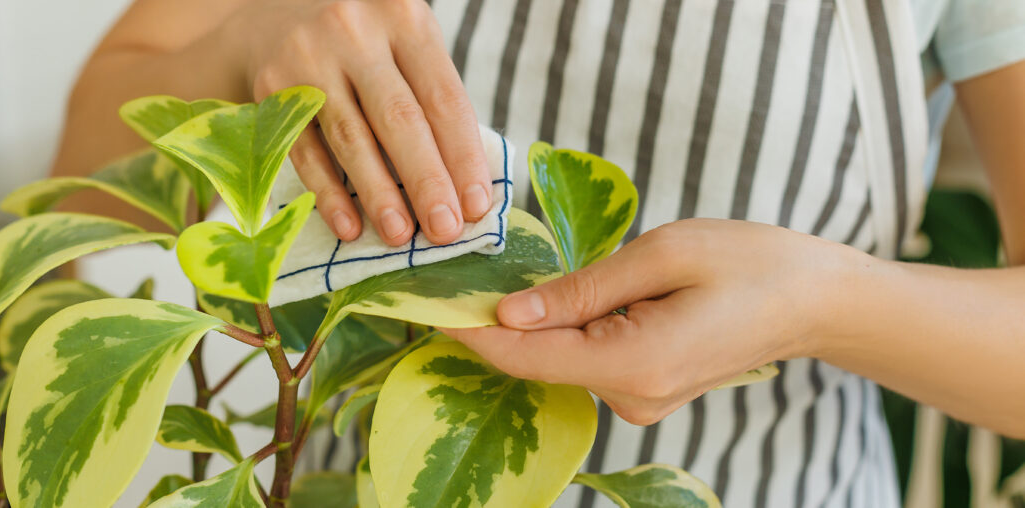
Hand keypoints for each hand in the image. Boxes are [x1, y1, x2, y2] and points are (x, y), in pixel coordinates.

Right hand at [222, 0, 490, 244]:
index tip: (476, 207)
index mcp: (403, 17)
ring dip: (379, 195)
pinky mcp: (273, 88)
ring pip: (352, 139)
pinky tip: (349, 227)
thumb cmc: (365, 46)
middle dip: (427, 182)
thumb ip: (432, 102)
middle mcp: (354, 30)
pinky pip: (306, 152)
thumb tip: (465, 190)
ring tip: (400, 236)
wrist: (279, 18)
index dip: (463, 157)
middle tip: (444, 231)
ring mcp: (308, 57)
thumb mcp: (405, 46)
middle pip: (400, 119)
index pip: (442, 98)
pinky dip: (329, 194)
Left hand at [444, 219, 864, 424]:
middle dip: (495, 321)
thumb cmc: (750, 261)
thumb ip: (581, 288)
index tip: (422, 304)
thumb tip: (509, 311)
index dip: (469, 331)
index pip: (527, 355)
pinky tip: (573, 295)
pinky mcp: (644, 393)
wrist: (814, 299)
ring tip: (519, 274)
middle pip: (538, 360)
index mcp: (635, 363)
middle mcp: (631, 398)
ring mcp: (639, 403)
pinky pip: (586, 361)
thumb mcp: (662, 254)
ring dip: (536, 322)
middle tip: (455, 273)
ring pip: (560, 360)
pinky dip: (567, 331)